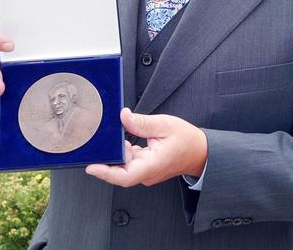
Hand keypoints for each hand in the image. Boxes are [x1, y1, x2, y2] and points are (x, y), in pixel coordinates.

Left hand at [85, 108, 207, 186]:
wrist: (200, 151)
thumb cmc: (187, 140)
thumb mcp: (165, 125)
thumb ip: (142, 122)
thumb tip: (123, 116)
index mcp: (152, 165)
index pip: (125, 176)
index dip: (106, 173)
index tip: (91, 166)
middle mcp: (147, 173)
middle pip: (119, 171)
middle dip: (106, 159)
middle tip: (96, 144)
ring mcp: (146, 172)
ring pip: (123, 166)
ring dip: (116, 154)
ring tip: (111, 139)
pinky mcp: (145, 167)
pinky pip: (129, 162)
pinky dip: (124, 152)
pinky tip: (123, 140)